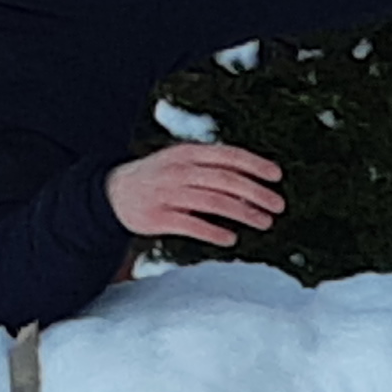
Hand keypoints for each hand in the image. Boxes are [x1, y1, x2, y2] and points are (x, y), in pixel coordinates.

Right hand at [107, 142, 287, 248]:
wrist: (113, 193)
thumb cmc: (158, 178)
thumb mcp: (181, 161)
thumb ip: (211, 167)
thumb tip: (252, 182)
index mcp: (188, 153)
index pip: (228, 155)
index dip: (255, 164)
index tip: (277, 176)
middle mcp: (179, 170)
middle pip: (226, 180)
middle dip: (256, 192)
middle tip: (279, 206)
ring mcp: (168, 194)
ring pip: (214, 202)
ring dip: (244, 213)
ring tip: (264, 222)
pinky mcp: (159, 218)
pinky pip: (192, 225)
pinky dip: (214, 232)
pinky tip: (231, 239)